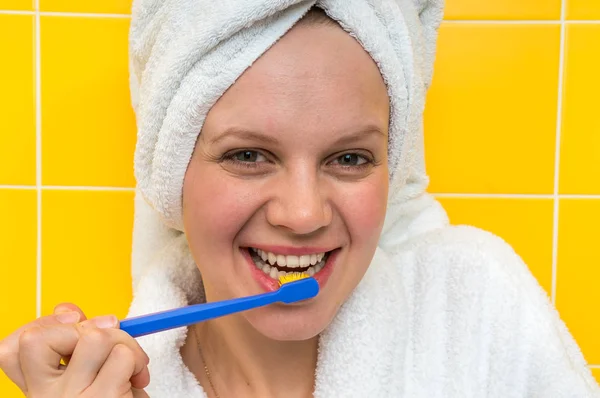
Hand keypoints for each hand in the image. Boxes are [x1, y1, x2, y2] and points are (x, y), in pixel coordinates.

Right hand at [0, 303, 149, 396]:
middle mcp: (44, 396)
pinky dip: (138, 361)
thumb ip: (75, 341)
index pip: (11, 347)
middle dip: (86, 327)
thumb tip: (68, 311)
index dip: (42, 324)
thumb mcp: (87, 374)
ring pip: (94, 337)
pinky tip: (136, 381)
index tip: (73, 325)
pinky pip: (123, 356)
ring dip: (123, 343)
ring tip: (130, 366)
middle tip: (108, 346)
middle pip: (38, 337)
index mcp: (37, 389)